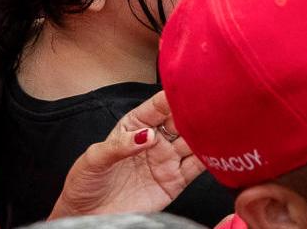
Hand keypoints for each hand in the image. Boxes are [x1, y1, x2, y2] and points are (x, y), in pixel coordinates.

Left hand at [48, 91, 204, 218]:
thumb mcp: (95, 158)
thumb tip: (147, 135)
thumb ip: (120, 145)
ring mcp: (166, 160)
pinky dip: (210, 158)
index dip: (173, 97)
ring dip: (206, 133)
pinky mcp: (174, 182)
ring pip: (193, 142)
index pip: (158, 106)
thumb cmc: (85, 182)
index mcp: (134, 126)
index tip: (188, 90)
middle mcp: (154, 140)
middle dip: (195, 112)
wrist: (87, 216)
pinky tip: (219, 150)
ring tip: (221, 124)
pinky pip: (196, 167)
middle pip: (180, 121)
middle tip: (211, 105)